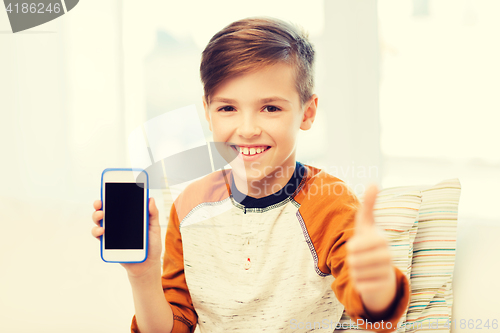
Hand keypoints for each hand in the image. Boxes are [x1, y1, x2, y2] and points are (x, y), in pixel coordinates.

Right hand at [91, 198, 162, 277]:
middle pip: (105, 211)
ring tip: (101, 216)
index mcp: (129, 217)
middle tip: (100, 203)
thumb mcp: (154, 228)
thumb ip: (152, 214)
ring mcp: (112, 234)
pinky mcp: (109, 245)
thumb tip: (150, 199)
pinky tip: (102, 231)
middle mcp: (118, 223)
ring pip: (99, 222)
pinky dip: (97, 232)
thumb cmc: (152, 245)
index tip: (109, 189)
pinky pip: (99, 237)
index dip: (112, 196)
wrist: (147, 265)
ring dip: (96, 217)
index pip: (119, 204)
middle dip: (100, 205)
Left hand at [346, 184, 395, 317]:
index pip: (354, 246)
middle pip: (353, 260)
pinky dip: (359, 284)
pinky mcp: (385, 286)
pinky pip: (361, 286)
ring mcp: (388, 271)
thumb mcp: (366, 224)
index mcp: (381, 239)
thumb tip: (374, 182)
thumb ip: (368, 205)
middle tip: (359, 258)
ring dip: (355, 272)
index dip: (352, 248)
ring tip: (363, 267)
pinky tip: (368, 279)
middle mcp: (387, 255)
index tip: (356, 246)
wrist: (382, 271)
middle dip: (351, 260)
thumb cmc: (369, 243)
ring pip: (356, 274)